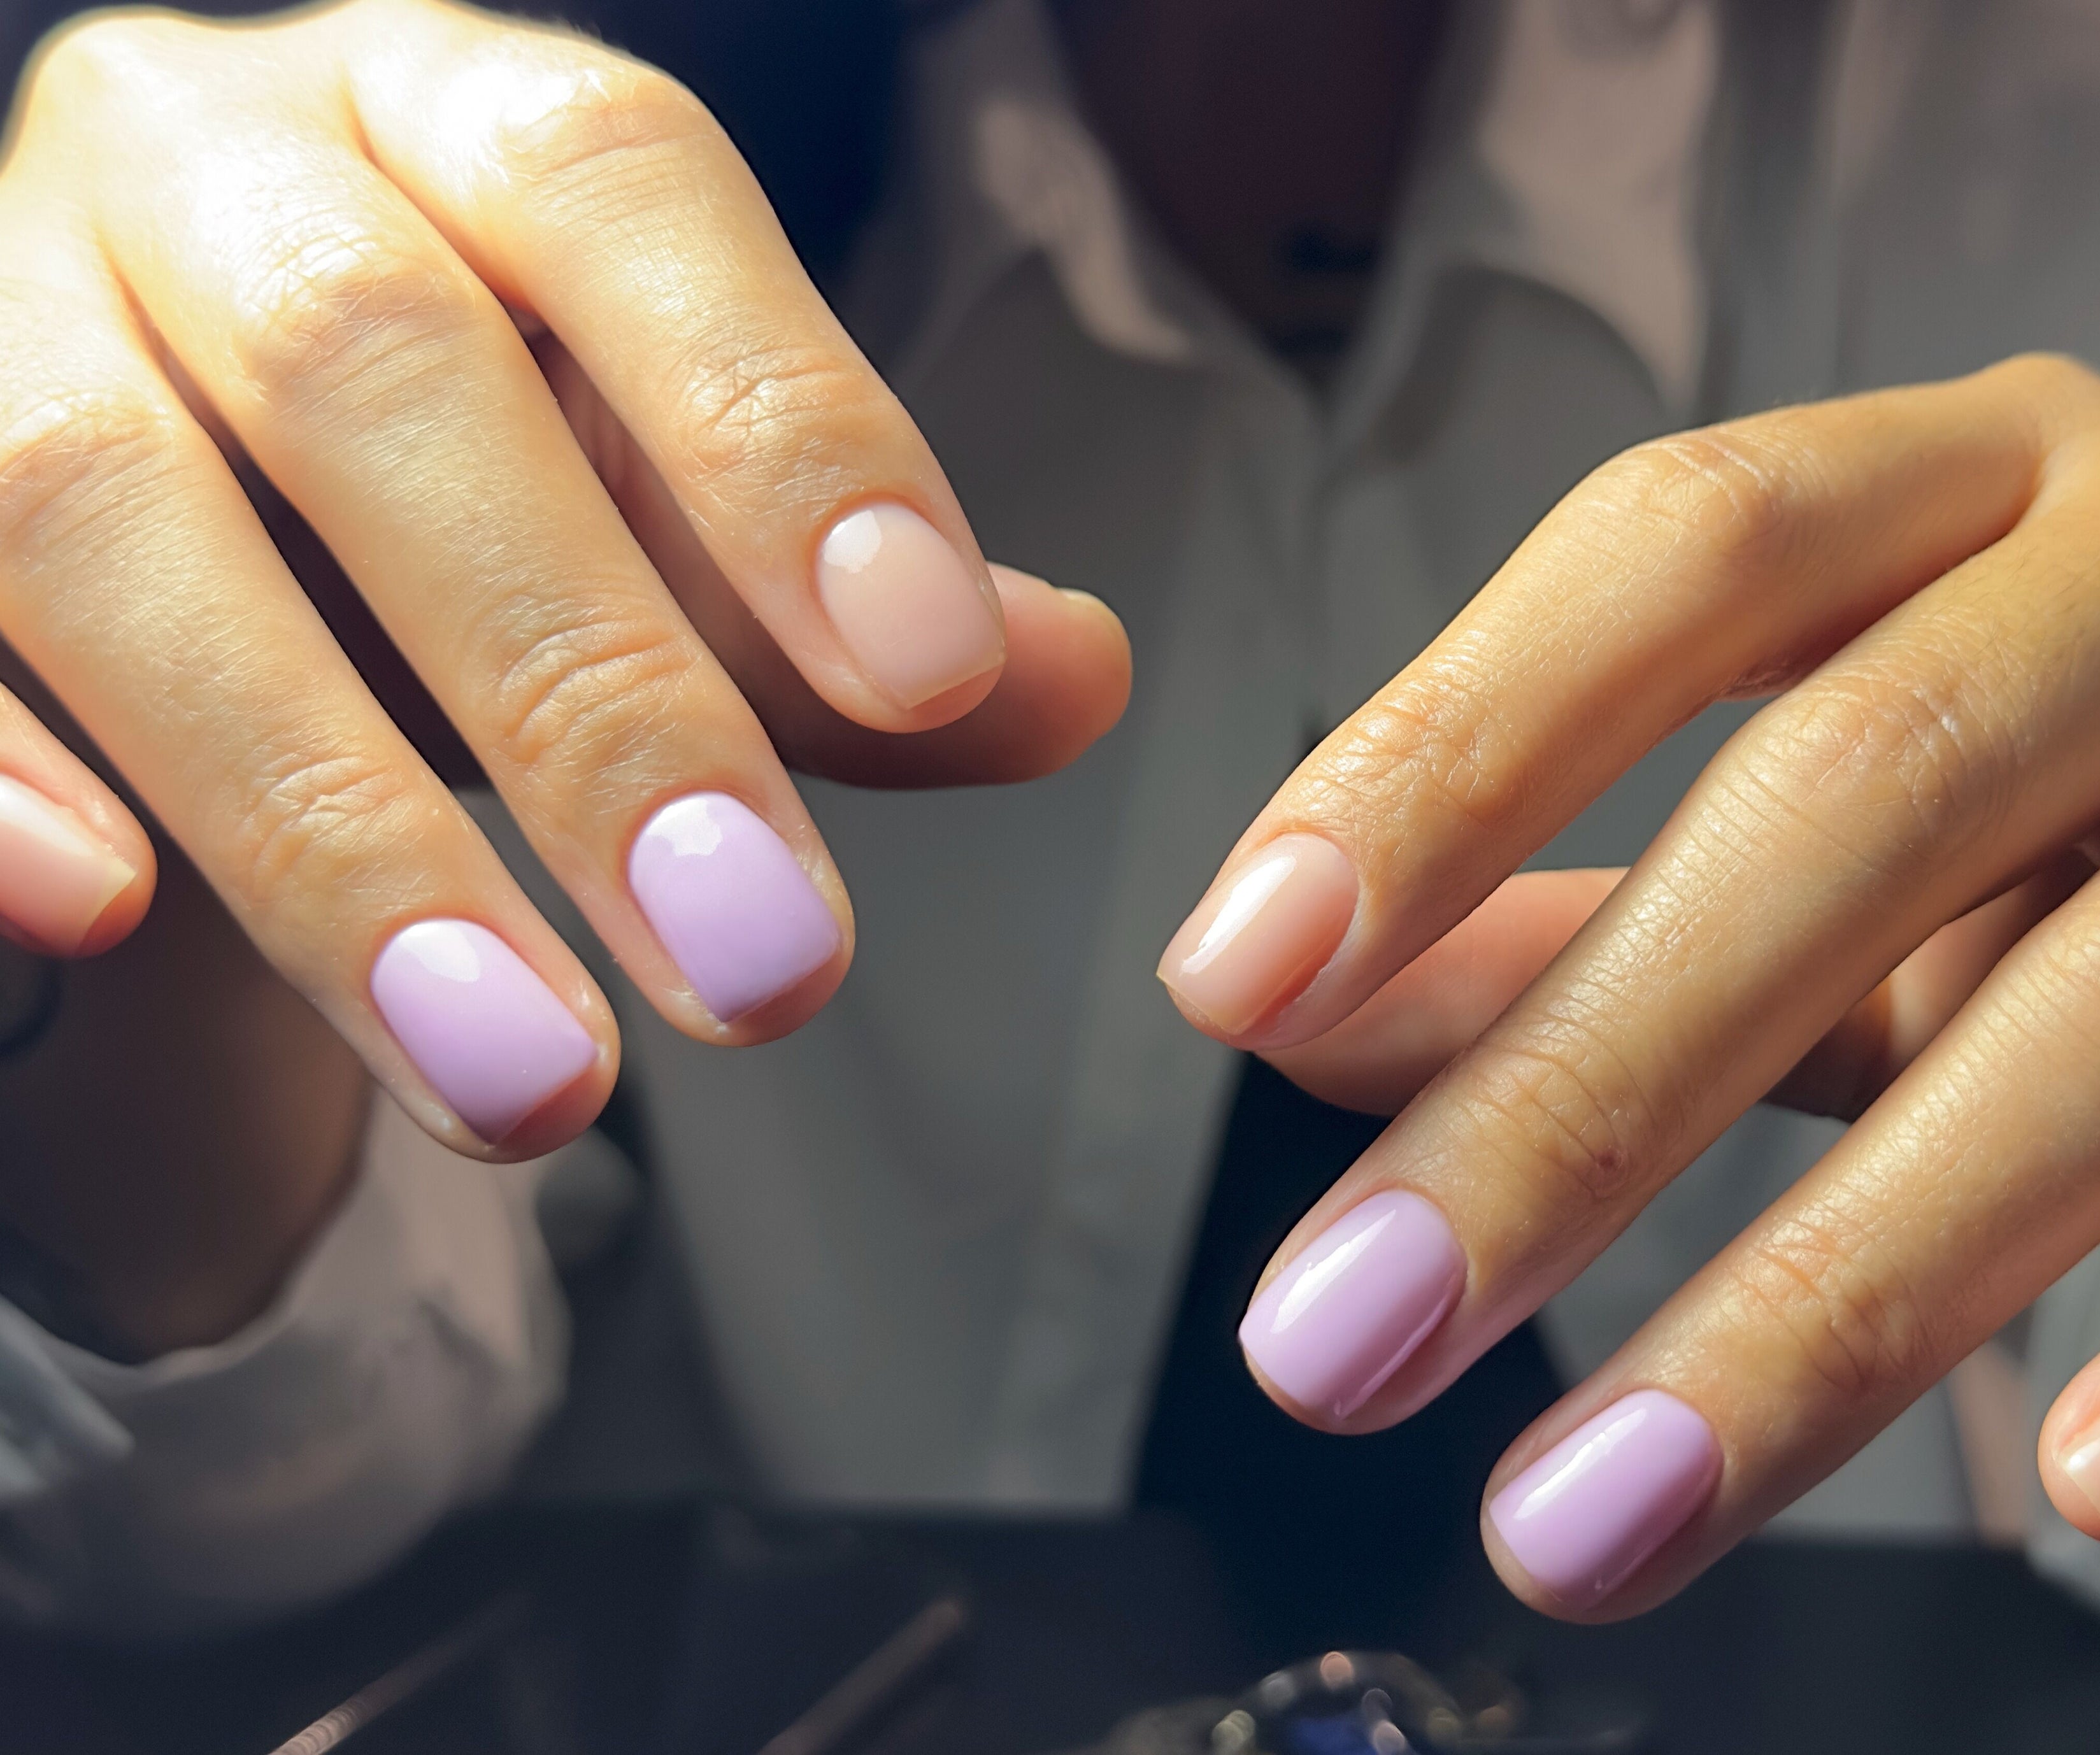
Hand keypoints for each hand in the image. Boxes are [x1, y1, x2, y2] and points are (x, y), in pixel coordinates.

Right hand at [0, 0, 1128, 1158]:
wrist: (167, 476)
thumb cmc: (453, 496)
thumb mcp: (663, 523)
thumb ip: (840, 606)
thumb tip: (1069, 677)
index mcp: (445, 121)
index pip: (620, 188)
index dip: (777, 421)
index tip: (924, 673)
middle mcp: (197, 163)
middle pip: (379, 374)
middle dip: (590, 690)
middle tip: (769, 965)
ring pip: (95, 510)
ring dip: (323, 820)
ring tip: (529, 1077)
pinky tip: (100, 921)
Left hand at [1159, 355, 2099, 1615]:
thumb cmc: (2091, 839)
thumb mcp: (1836, 850)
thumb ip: (1582, 908)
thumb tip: (1292, 1007)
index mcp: (1988, 474)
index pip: (1686, 547)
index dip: (1451, 752)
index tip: (1233, 977)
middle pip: (1870, 780)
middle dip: (1583, 1091)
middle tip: (1335, 1343)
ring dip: (1841, 1293)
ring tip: (1587, 1517)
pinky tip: (2089, 1486)